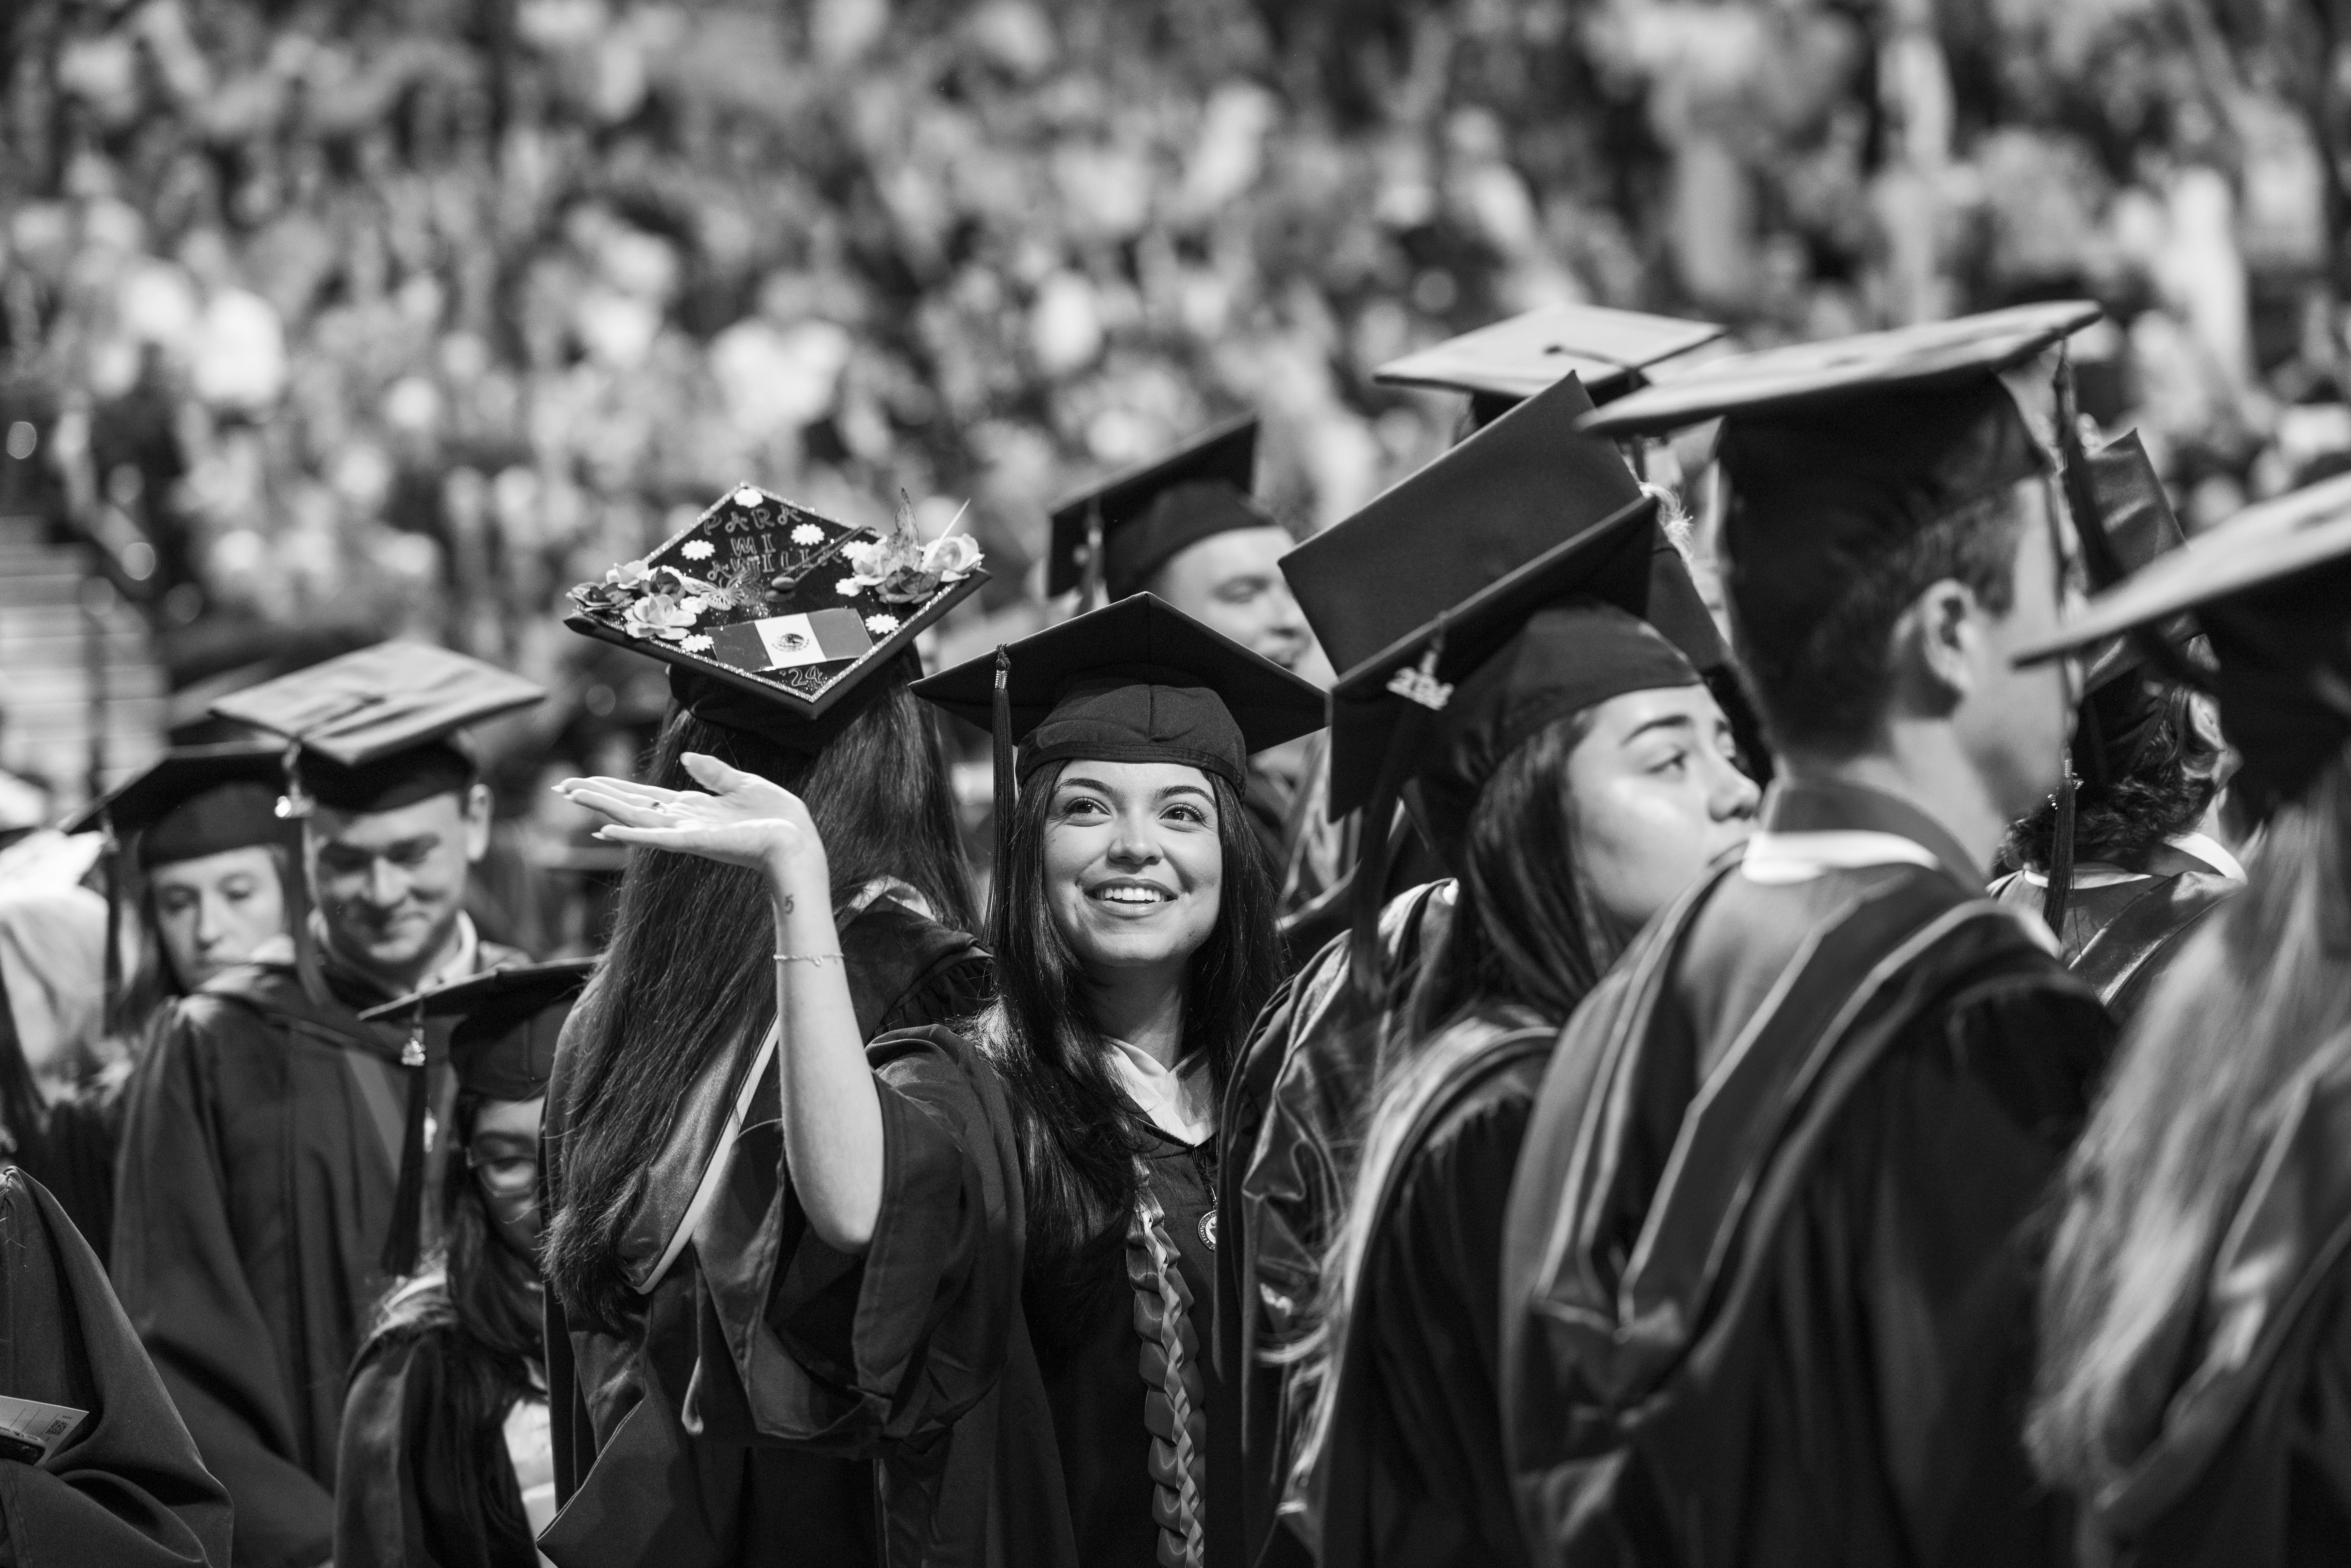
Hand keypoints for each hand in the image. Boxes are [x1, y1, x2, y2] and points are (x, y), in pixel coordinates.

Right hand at [557, 754, 825, 888]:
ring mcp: (686, 834)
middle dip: (597, 795)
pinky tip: (605, 829)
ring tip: (573, 795)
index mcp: (694, 808)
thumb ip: (714, 773)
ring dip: (603, 806)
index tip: (585, 781)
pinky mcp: (696, 843)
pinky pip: (658, 838)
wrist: (797, 840)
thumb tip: (687, 760)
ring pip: (635, 818)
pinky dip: (632, 833)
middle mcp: (683, 822)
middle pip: (630, 805)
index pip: (644, 796)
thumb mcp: (743, 784)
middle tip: (563, 786)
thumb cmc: (777, 817)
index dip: (614, 787)